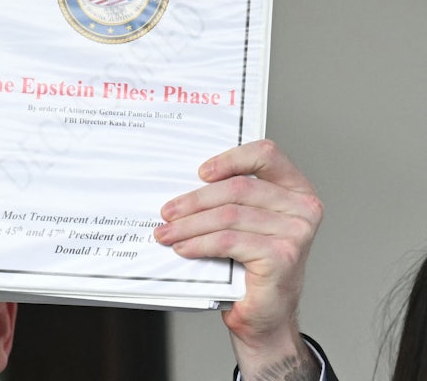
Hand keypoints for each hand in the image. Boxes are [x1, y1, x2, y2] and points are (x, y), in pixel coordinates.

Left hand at [154, 140, 322, 378]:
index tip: (200, 172)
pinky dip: (199, 243)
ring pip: (228, 216)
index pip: (266, 154)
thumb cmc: (251, 268)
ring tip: (167, 233)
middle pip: (238, 189)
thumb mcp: (244, 224)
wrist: (264, 316)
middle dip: (194, 201)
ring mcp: (296, 232)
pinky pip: (228, 241)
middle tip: (167, 212)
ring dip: (189, 225)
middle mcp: (303, 208)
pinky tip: (183, 248)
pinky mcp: (282, 256)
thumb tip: (183, 186)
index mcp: (296, 189)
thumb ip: (229, 199)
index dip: (230, 158)